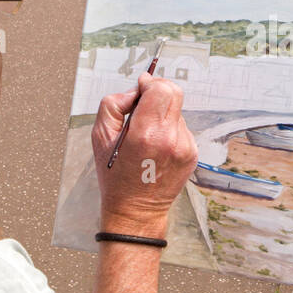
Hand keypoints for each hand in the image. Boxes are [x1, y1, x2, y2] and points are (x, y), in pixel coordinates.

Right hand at [91, 74, 197, 239]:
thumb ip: (114, 104)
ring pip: (177, 111)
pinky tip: (156, 146)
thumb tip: (135, 90)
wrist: (136, 210)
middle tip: (144, 101)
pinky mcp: (192, 154)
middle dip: (158, 91)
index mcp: (146, 134)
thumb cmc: (116, 176)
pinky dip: (169, 129)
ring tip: (146, 134)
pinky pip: (182, 128)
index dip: (150, 83)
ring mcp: (184, 147)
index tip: (142, 86)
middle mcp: (169, 139)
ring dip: (163, 113)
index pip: (160, 89)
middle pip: (174, 93)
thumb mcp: (100, 137)